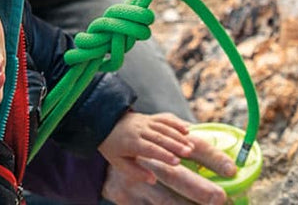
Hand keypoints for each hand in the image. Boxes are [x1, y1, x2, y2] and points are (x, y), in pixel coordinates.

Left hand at [98, 112, 231, 204]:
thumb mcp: (118, 162)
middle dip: (175, 145)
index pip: (150, 149)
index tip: (177, 162)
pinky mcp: (150, 117)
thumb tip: (153, 180)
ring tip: (191, 146)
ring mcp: (146, 122)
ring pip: (165, 127)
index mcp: (131, 142)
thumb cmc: (113, 147)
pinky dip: (177, 123)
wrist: (105, 123)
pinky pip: (165, 118)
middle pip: (160, 137)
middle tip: (189, 153)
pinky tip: (187, 130)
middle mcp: (139, 130)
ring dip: (179, 136)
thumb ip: (136, 172)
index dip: (164, 155)